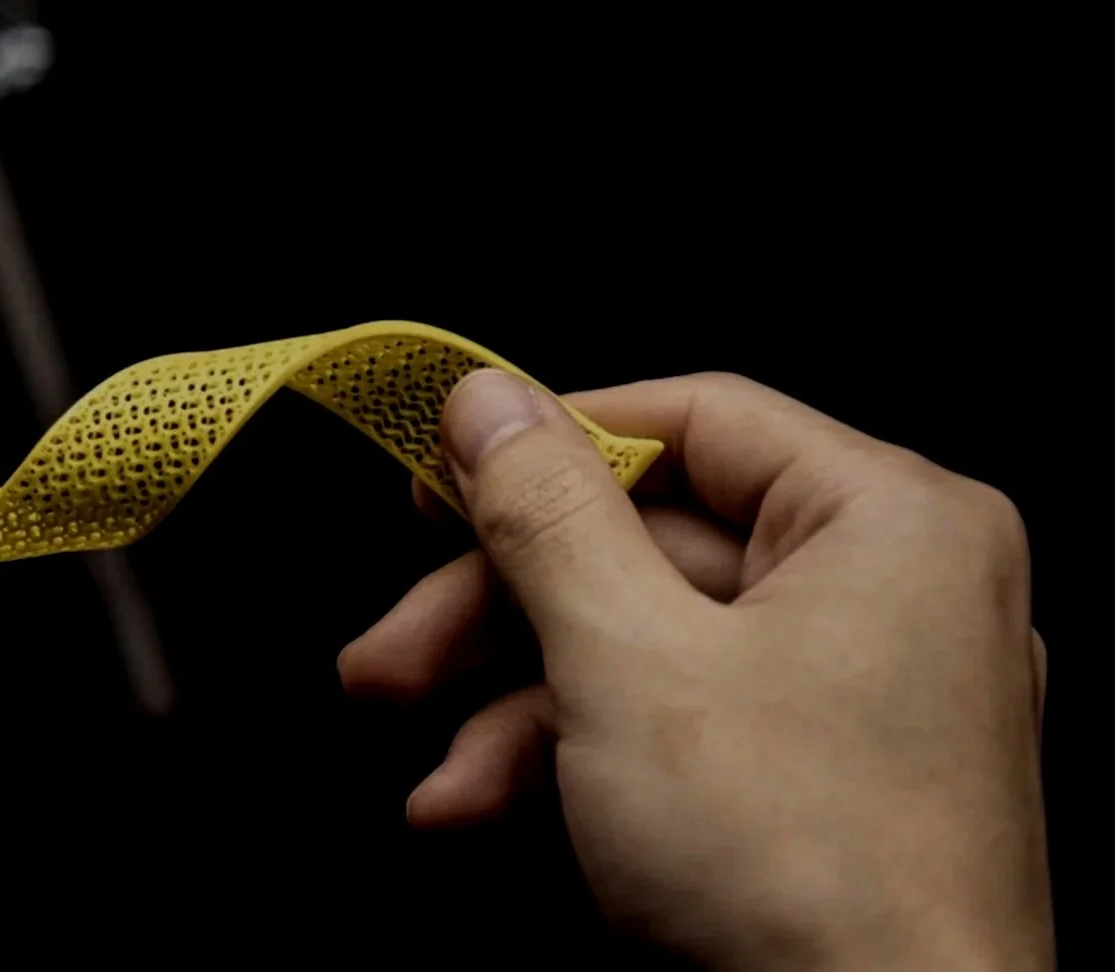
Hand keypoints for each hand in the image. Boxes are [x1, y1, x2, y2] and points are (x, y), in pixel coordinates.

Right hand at [340, 372, 1051, 968]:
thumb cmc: (802, 870)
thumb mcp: (630, 662)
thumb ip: (546, 517)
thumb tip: (488, 401)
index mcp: (889, 523)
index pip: (696, 421)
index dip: (552, 443)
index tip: (443, 474)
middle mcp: (890, 594)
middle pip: (649, 548)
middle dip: (498, 616)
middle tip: (392, 653)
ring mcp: (857, 698)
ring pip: (646, 649)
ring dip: (515, 711)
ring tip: (434, 781)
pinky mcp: (817, 787)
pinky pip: (679, 730)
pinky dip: (575, 765)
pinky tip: (481, 812)